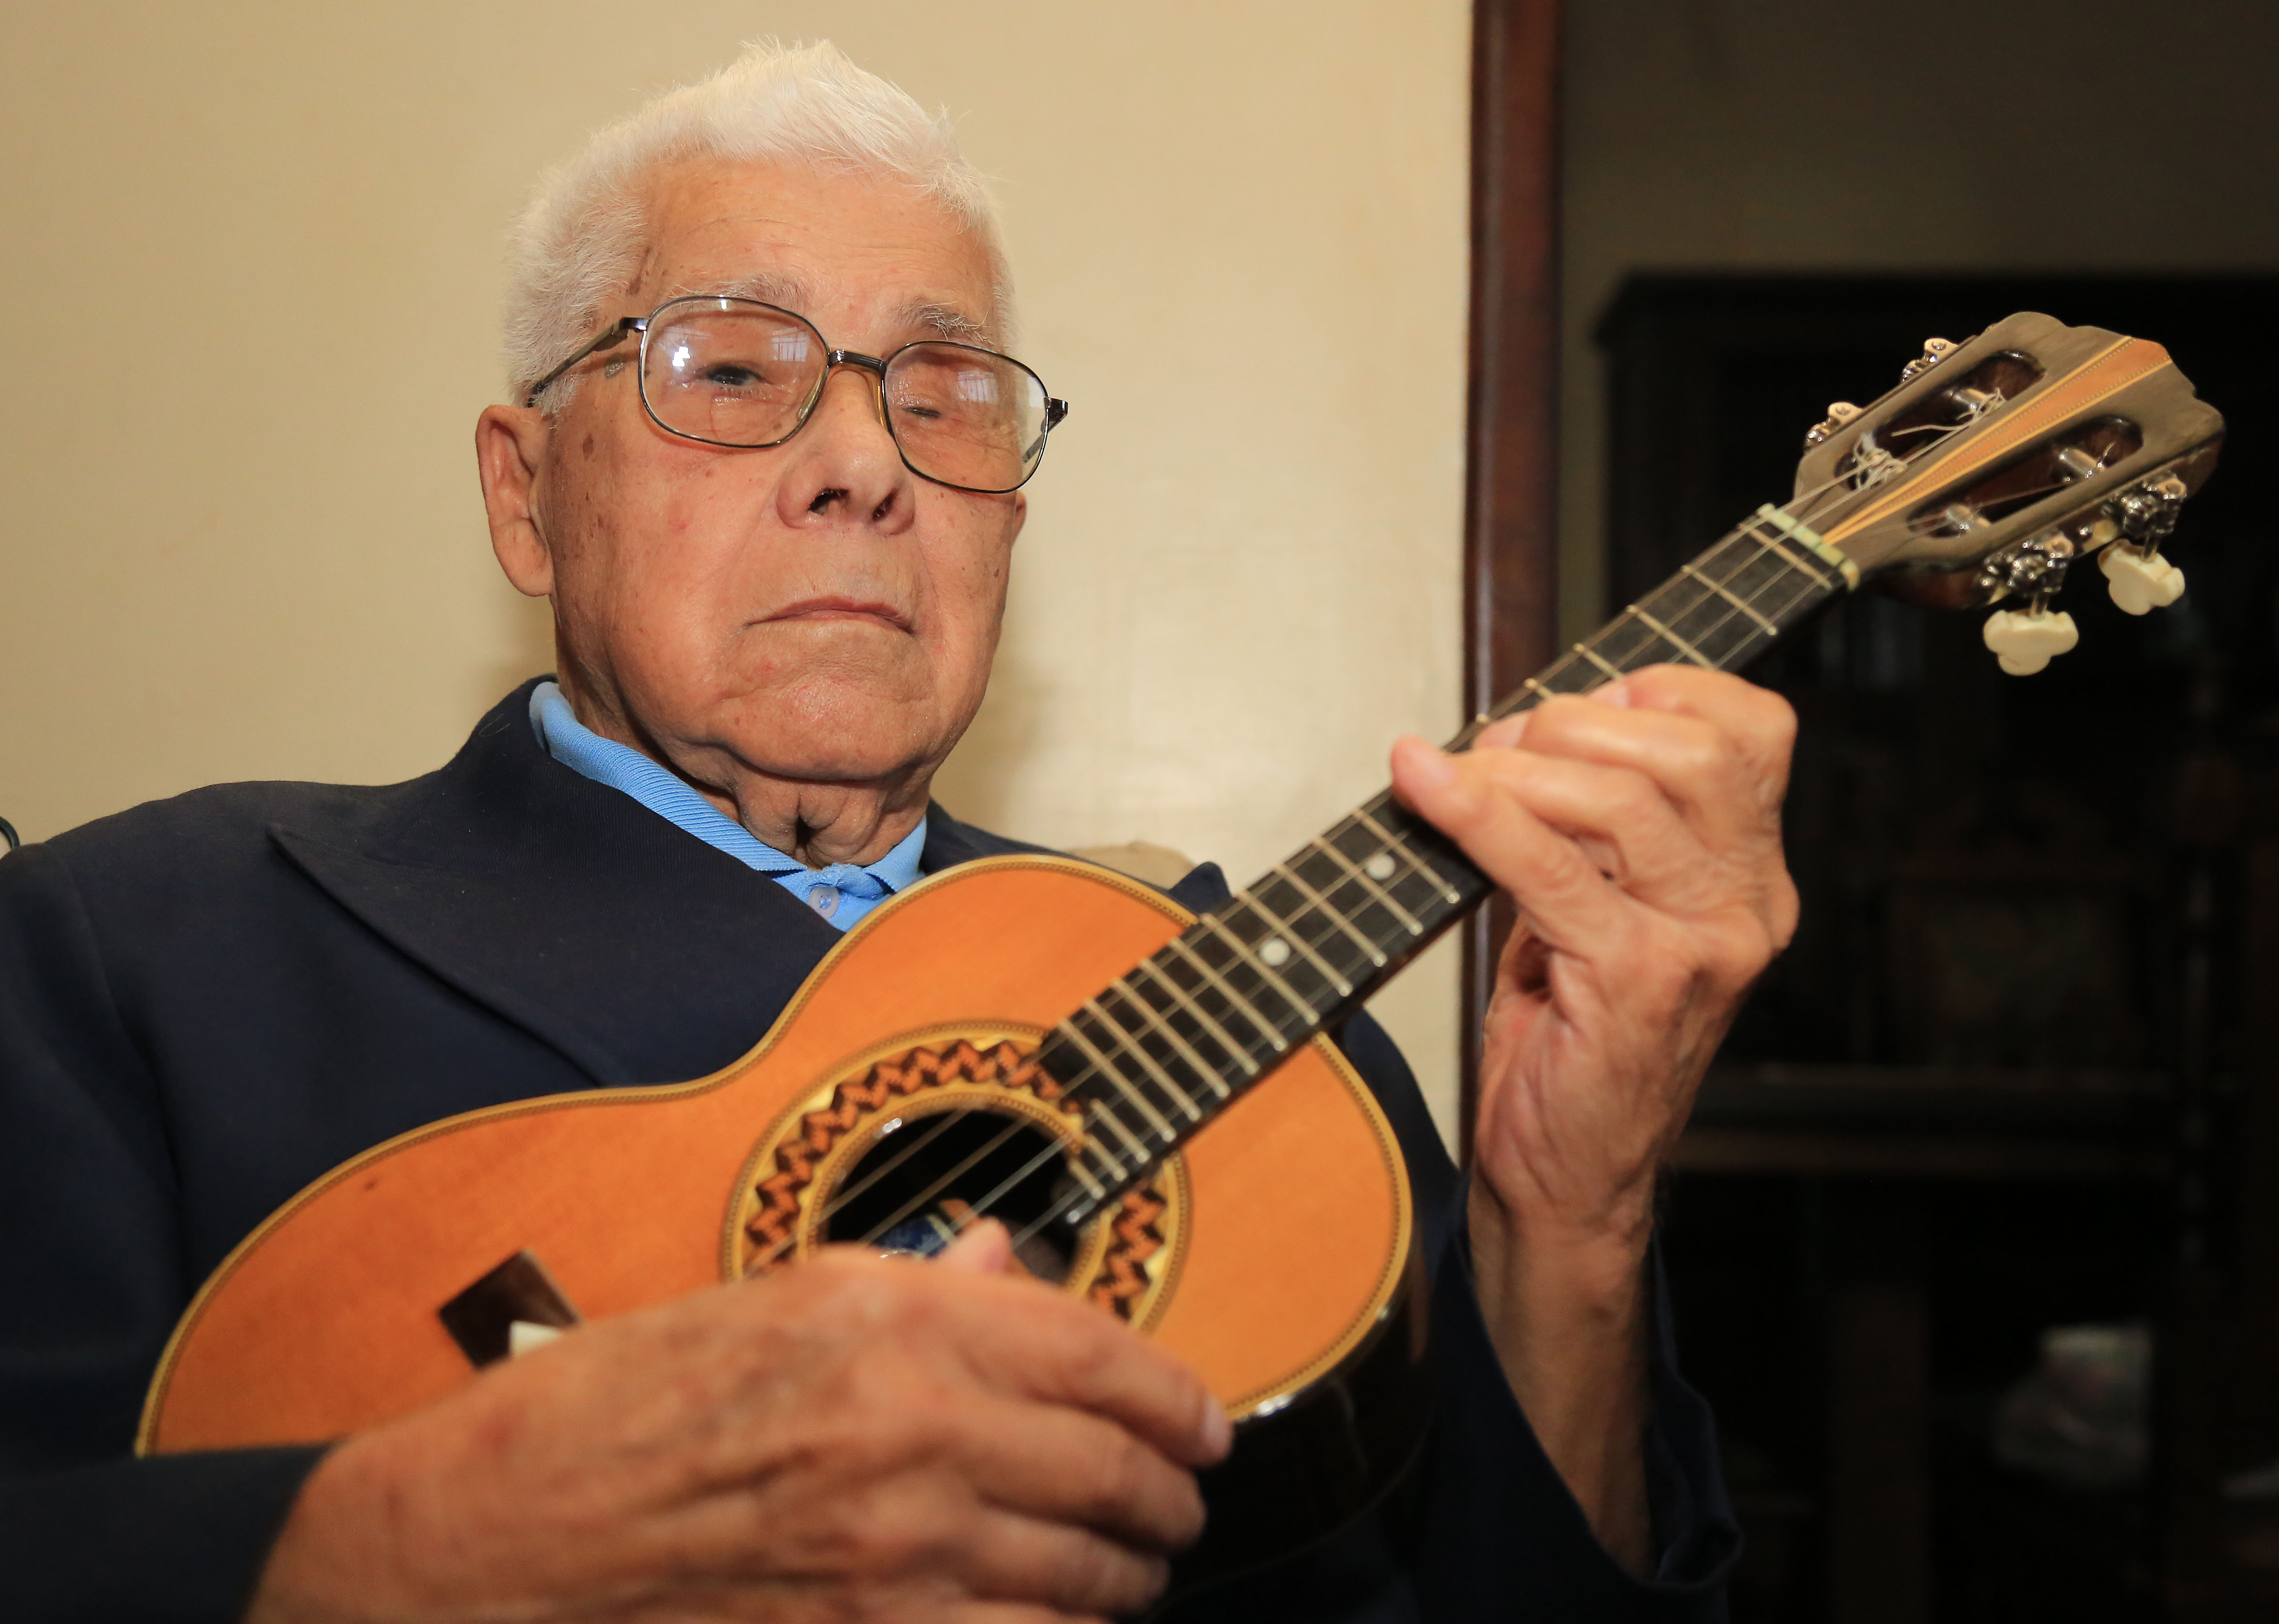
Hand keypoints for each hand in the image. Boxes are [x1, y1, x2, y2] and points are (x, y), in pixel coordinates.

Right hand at [248, 1223, 1229, 1623]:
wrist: (499, 1540)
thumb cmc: (618, 1408)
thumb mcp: (767, 1298)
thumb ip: (915, 1284)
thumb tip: (1016, 1264)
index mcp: (890, 1321)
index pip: (1100, 1352)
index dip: (1177, 1395)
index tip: (1203, 1424)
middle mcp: (910, 1431)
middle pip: (1111, 1471)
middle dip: (1169, 1498)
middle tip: (1179, 1505)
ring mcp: (894, 1556)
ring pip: (1083, 1578)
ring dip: (1129, 1580)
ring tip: (1134, 1574)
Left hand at [1389, 665, 1796, 1562]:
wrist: (1566, 1181)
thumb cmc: (1571, 1042)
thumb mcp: (1595, 910)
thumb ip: (1585, 823)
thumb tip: (1516, 723)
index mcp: (1752, 878)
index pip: (1754, 730)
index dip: (1662, 689)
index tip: (1576, 703)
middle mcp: (1749, 905)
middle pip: (1685, 748)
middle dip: (1573, 722)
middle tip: (1498, 749)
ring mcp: (1705, 944)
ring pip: (1618, 796)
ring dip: (1516, 767)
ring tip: (1457, 779)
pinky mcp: (1640, 980)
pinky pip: (1548, 863)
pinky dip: (1475, 812)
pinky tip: (1425, 789)